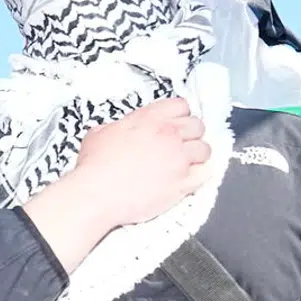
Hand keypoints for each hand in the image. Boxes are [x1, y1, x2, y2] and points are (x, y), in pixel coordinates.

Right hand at [69, 97, 210, 227]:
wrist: (96, 194)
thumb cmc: (94, 167)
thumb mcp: (99, 134)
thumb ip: (117, 127)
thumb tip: (118, 131)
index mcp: (149, 118)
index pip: (181, 106)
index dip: (178, 116)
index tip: (173, 125)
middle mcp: (168, 135)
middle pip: (197, 126)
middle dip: (190, 135)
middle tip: (178, 145)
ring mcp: (178, 159)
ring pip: (205, 149)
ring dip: (196, 155)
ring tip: (183, 163)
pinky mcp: (183, 183)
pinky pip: (205, 173)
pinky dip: (199, 175)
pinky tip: (188, 178)